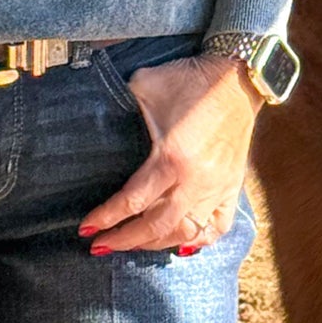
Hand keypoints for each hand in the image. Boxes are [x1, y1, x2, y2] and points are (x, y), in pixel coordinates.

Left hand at [78, 52, 262, 255]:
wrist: (235, 77)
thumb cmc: (188, 80)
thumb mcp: (146, 85)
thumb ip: (120, 106)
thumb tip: (96, 118)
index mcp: (171, 158)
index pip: (132, 201)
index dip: (106, 218)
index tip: (86, 228)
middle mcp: (195, 180)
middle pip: (155, 226)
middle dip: (124, 240)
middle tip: (100, 245)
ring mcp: (217, 188)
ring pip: (184, 234)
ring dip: (154, 244)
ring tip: (131, 244)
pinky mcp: (233, 188)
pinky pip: (217, 228)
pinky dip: (197, 242)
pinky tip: (178, 246)